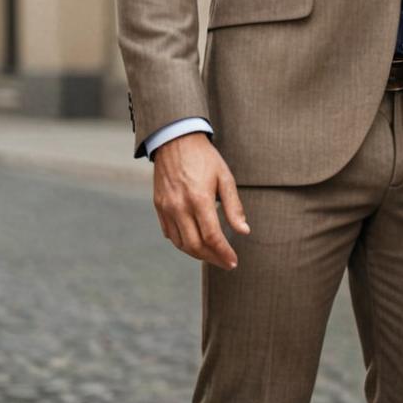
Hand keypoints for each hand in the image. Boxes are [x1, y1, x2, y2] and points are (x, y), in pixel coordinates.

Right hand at [152, 131, 249, 268]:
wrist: (175, 140)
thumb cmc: (204, 157)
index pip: (212, 237)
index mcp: (199, 199)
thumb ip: (233, 206)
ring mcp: (167, 208)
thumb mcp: (224, 177)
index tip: (233, 261)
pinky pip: (170, 234)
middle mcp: (180, 206)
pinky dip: (183, 243)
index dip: (224, 253)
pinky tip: (195, 242)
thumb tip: (244, 231)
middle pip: (195, 245)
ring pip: (181, 244)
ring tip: (212, 255)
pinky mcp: (159, 206)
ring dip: (198, 254)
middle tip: (225, 262)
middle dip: (212, 258)